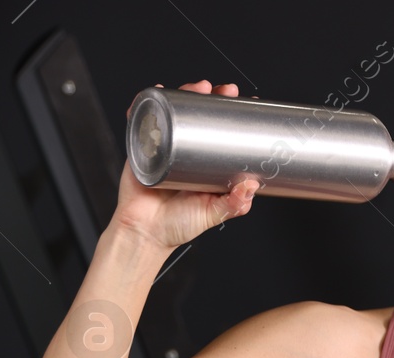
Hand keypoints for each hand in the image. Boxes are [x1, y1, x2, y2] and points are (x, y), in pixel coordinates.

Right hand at [113, 79, 259, 250]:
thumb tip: (251, 187)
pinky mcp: (142, 147)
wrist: (143, 233)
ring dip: (184, 95)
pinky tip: (157, 92)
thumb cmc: (178, 226)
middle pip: (199, 117)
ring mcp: (164, 147)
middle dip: (212, 99)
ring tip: (197, 88)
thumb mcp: (213, 214)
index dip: (234, 118)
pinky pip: (142, 121)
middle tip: (225, 91)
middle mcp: (187, 153)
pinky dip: (146, 104)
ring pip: (175, 113)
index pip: (223, 134)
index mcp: (207, 166)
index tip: (248, 104)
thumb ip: (233, 204)